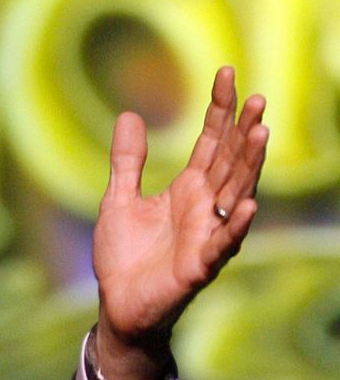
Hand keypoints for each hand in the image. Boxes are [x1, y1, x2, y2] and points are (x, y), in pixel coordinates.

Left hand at [91, 66, 267, 379]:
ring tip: (261, 134)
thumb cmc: (124, 256)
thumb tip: (129, 114)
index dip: (220, 111)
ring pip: (234, 195)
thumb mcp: (118, 199)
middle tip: (258, 98)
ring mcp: (206, 235)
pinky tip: (248, 204)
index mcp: (188, 190)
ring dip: (248, 167)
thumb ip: (127, 161)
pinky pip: (222, 244)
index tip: (227, 74)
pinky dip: (234, 225)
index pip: (211, 143)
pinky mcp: (199, 266)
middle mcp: (205, 208)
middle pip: (230, 163)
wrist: (118, 305)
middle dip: (244, 132)